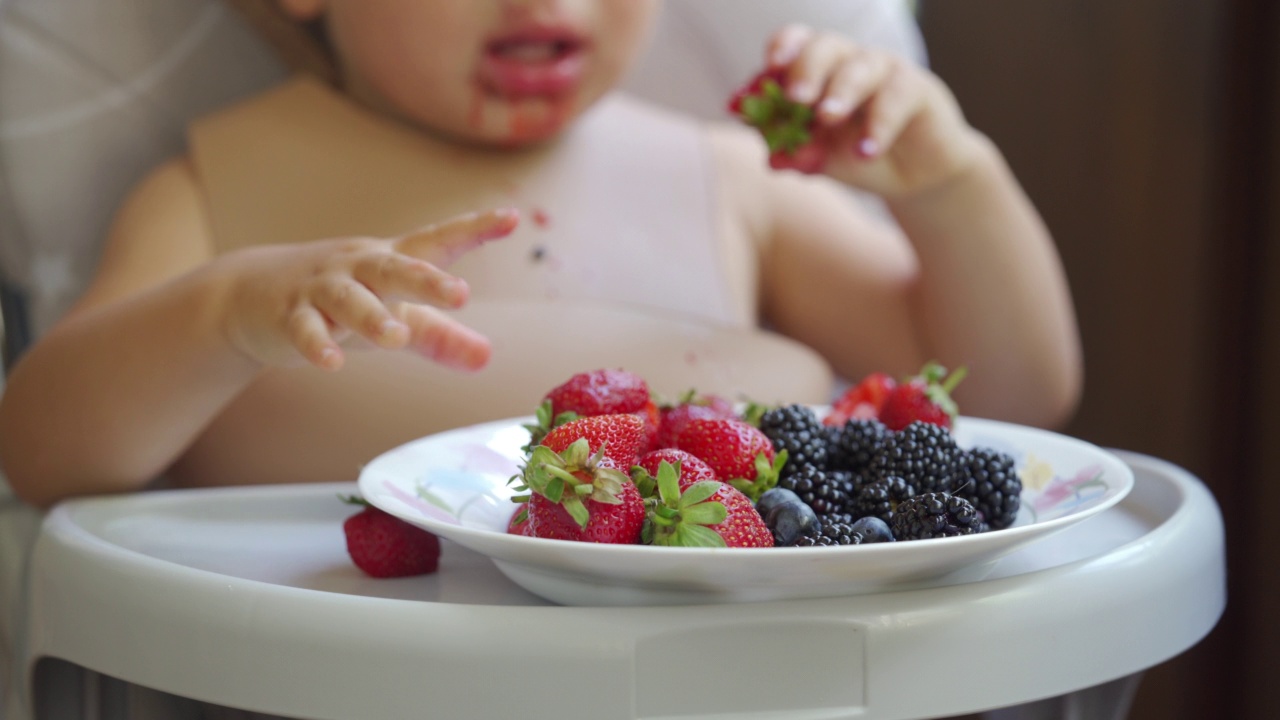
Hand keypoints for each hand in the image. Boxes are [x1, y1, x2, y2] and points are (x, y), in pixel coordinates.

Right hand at [213, 208, 518, 371]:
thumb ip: (440, 336)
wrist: (251, 292)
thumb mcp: (394, 315)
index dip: (474, 229)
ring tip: (395, 336)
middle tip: (460, 294)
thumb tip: (488, 359)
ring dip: (372, 317)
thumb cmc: (340, 301)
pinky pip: (304, 329)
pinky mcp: (289, 316)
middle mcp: (359, 268)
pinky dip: (316, 345)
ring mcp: (322, 290)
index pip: (437, 242)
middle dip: (427, 280)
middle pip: (394, 268)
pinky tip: (331, 362)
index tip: (511, 217)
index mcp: (390, 262)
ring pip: (349, 300)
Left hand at [761, 25, 985, 197]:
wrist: (912, 176)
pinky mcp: (917, 88)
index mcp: (817, 71)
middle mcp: (848, 61)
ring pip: (860, 67)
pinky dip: (880, 123)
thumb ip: (796, 154)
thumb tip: (772, 159)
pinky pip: (897, 95)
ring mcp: (883, 71)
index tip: (770, 70)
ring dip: (841, 91)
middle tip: (796, 97)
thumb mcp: (821, 159)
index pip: (795, 43)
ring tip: (828, 118)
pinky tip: (866, 152)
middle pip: (824, 46)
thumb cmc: (857, 155)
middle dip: (806, 69)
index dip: (781, 49)